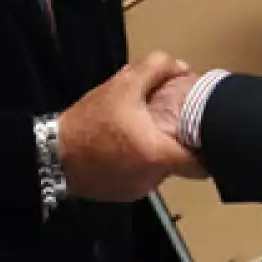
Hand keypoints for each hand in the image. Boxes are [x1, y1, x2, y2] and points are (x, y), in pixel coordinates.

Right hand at [58, 54, 206, 201]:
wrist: (53, 153)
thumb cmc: (89, 121)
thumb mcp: (122, 85)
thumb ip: (156, 69)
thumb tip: (181, 67)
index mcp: (157, 154)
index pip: (201, 163)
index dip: (208, 147)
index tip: (207, 131)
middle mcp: (152, 178)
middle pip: (181, 162)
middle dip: (179, 142)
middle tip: (172, 122)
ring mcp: (138, 189)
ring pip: (162, 169)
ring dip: (158, 152)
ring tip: (145, 131)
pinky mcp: (124, 194)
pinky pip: (143, 176)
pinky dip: (141, 163)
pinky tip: (127, 146)